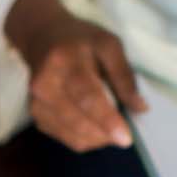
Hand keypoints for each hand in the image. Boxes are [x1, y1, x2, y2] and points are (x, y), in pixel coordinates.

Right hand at [4, 0, 146, 151]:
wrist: (42, 38)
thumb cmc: (80, 40)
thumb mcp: (109, 45)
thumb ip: (124, 76)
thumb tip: (139, 108)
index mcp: (64, 62)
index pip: (86, 97)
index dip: (107, 120)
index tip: (125, 139)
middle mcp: (45, 85)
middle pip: (78, 121)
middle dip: (105, 134)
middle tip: (125, 134)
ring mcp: (37, 103)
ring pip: (72, 136)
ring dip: (97, 138)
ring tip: (110, 128)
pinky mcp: (37, 116)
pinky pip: (65, 138)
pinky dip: (85, 139)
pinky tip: (94, 127)